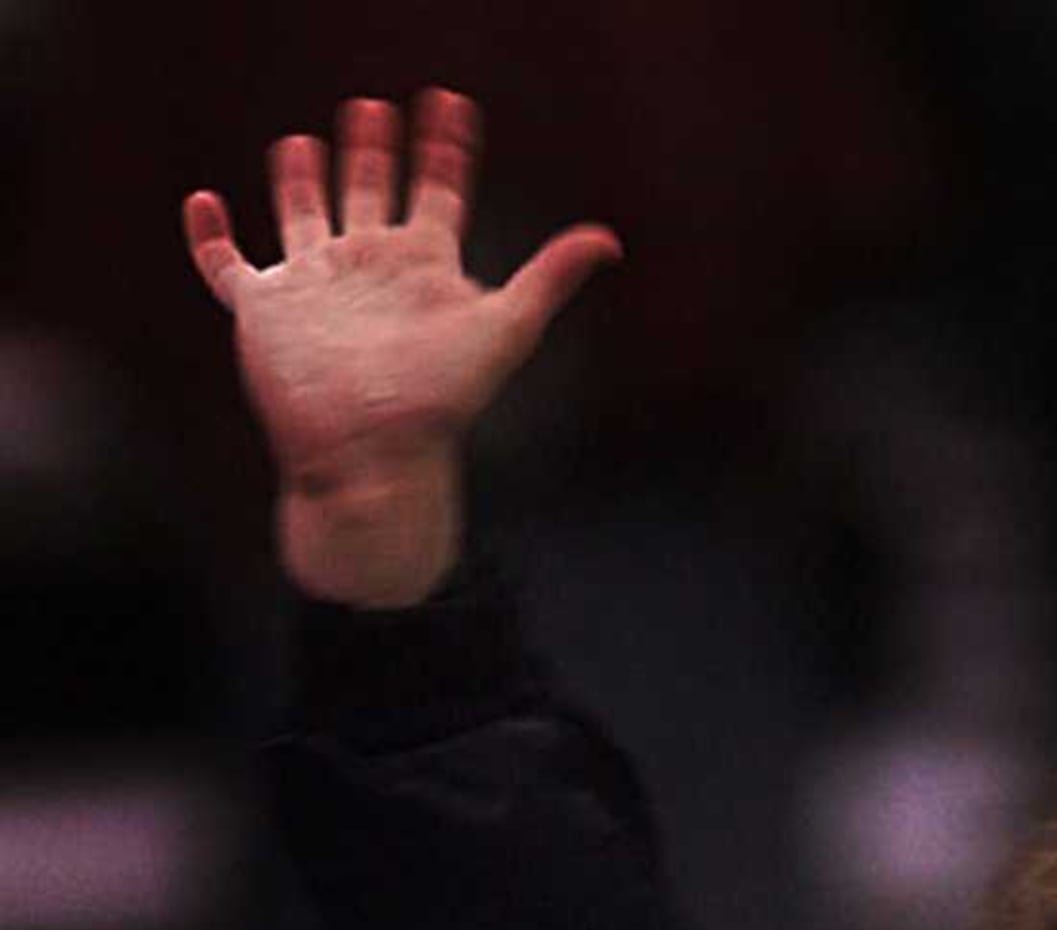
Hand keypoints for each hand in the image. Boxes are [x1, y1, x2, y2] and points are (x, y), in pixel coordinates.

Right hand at [182, 89, 618, 605]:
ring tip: (304, 142)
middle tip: (375, 107)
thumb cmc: (440, 400)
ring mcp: (315, 285)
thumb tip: (608, 240)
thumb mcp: (503, 328)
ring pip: (304, 215)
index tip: (451, 104)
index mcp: (422, 265)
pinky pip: (225, 264)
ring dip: (301, 179)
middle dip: (374, 151)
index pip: (439, 190)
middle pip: (371, 192)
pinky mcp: (264, 308)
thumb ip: (550, 278)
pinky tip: (206, 202)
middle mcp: (369, 268)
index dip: (446, 148)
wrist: (374, 455)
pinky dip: (210, 236)